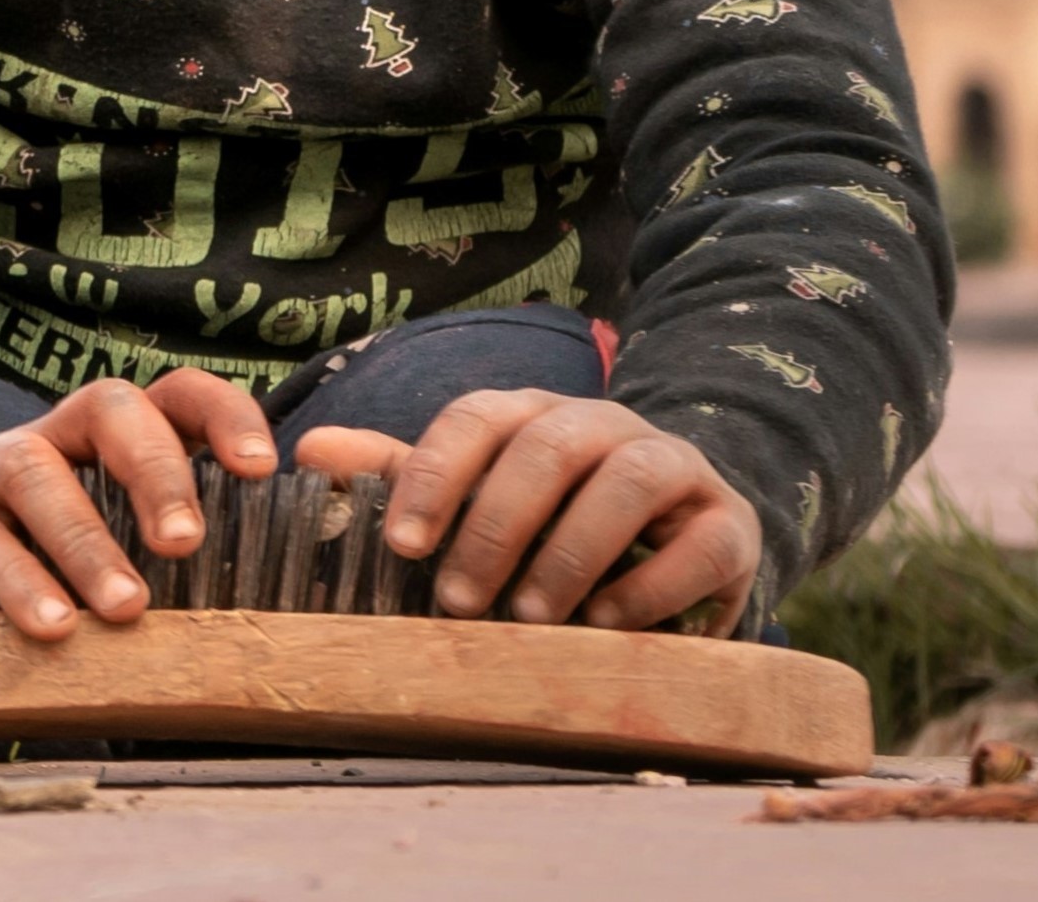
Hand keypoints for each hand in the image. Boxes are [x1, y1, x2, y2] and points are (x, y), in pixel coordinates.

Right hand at [0, 370, 277, 634]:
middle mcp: (49, 442)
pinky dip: (19, 580)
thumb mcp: (116, 580)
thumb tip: (273, 629)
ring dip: (85, 538)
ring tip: (125, 608)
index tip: (259, 469)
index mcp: (109, 450)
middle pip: (106, 405)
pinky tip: (53, 628)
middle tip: (183, 543)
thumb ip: (179, 585)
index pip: (174, 399)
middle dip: (154, 469)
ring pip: (34, 468)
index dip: (221, 415)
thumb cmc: (44, 597)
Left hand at [296, 392, 762, 634]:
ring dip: (573, 549)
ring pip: (628, 480)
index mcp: (530, 413)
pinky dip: (651, 586)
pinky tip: (606, 624)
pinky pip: (701, 543)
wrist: (678, 534)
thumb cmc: (552, 516)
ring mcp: (674, 467)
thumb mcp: (475, 493)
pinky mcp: (731, 524)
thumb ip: (398, 473)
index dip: (435, 475)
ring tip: (531, 617)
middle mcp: (602, 424)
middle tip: (458, 600)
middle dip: (496, 524)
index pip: (475, 418)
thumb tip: (306, 451)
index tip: (400, 546)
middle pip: (547, 446)